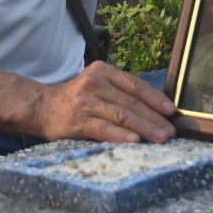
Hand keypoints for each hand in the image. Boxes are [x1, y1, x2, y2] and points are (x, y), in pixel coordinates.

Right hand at [30, 62, 175, 143]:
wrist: (41, 107)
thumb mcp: (97, 84)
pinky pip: (104, 128)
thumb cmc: (76, 98)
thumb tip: (155, 107)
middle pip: (132, 101)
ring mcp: (86, 101)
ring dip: (144, 128)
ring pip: (122, 115)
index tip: (171, 111)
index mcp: (104, 71)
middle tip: (171, 132)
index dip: (155, 98)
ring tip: (161, 139)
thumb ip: (120, 91)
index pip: (135, 85)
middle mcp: (95, 82)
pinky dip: (121, 135)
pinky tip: (135, 141)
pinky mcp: (78, 120)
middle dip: (154, 118)